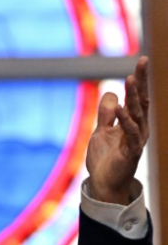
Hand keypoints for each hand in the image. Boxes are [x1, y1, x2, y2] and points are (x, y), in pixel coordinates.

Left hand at [85, 56, 148, 204]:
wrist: (103, 183)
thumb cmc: (105, 159)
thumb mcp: (101, 131)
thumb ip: (106, 114)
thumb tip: (111, 94)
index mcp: (133, 123)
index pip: (137, 97)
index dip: (139, 79)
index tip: (141, 60)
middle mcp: (138, 129)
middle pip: (140, 101)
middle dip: (141, 81)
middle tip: (143, 61)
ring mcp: (136, 140)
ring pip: (137, 114)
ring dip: (133, 96)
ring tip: (130, 79)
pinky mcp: (130, 152)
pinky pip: (129, 133)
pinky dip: (124, 119)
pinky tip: (119, 107)